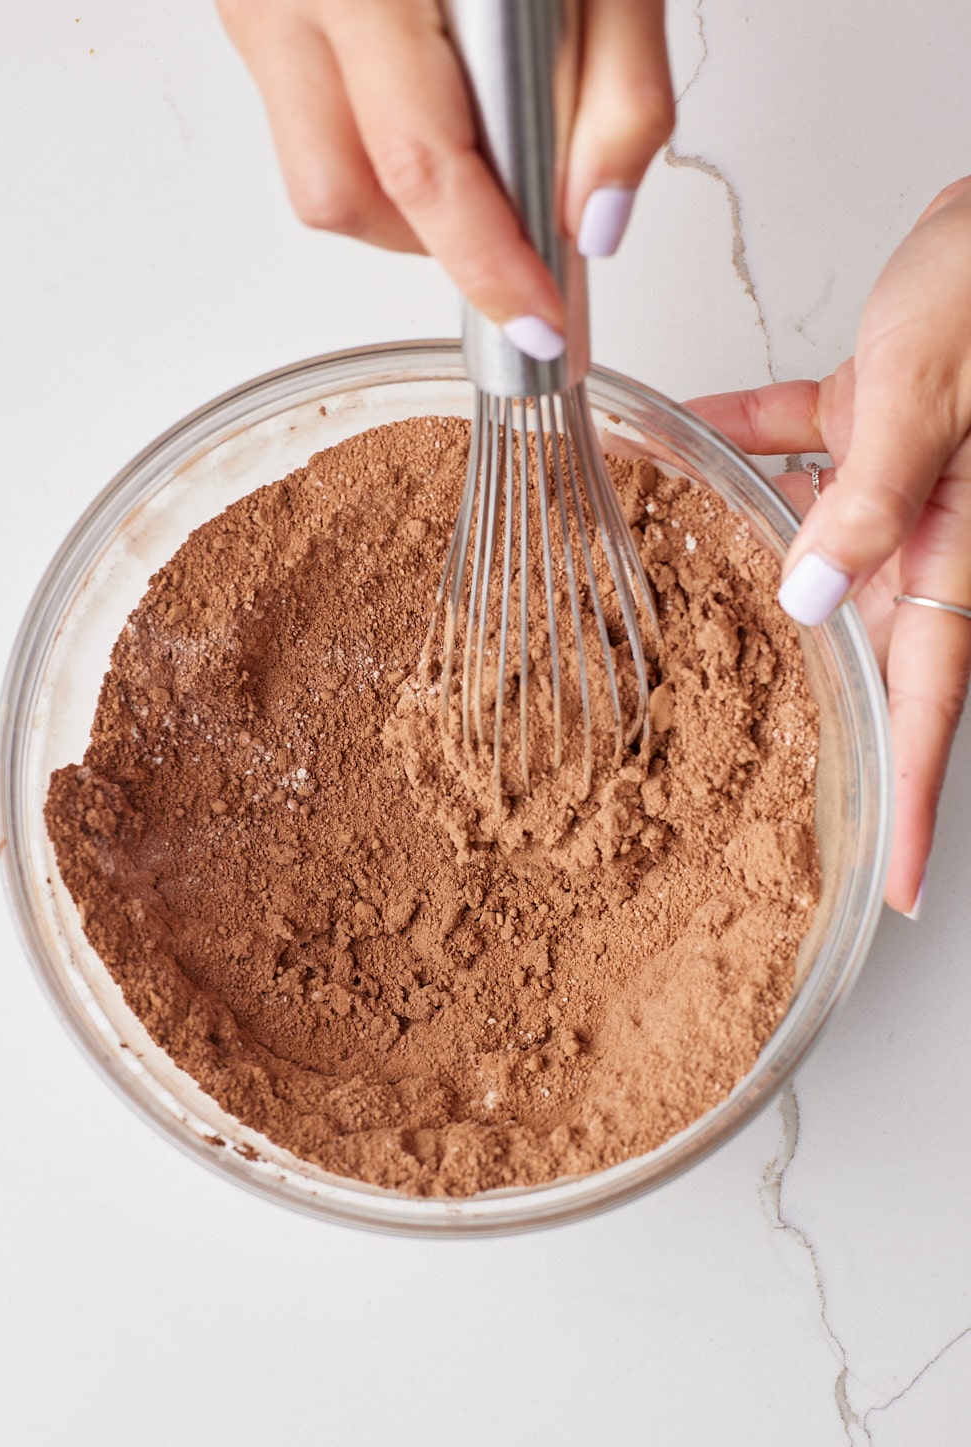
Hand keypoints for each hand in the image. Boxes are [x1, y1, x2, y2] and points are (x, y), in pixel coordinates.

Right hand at [216, 0, 672, 356]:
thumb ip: (618, 88)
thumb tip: (596, 220)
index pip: (425, 167)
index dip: (486, 264)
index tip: (540, 324)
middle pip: (344, 196)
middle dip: (437, 242)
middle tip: (513, 234)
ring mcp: (255, 2)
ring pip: (316, 175)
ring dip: (403, 200)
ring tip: (473, 144)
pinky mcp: (249, 7)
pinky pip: (306, 121)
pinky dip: (378, 144)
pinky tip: (430, 96)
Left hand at [689, 177, 970, 917]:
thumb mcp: (926, 393)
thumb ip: (870, 499)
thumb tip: (808, 597)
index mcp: (963, 546)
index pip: (934, 701)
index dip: (915, 801)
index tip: (898, 883)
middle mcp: (935, 527)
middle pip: (870, 649)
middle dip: (825, 719)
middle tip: (771, 787)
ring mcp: (903, 476)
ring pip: (817, 553)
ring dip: (750, 579)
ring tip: (684, 633)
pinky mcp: (874, 417)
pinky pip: (792, 452)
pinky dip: (734, 451)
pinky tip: (675, 448)